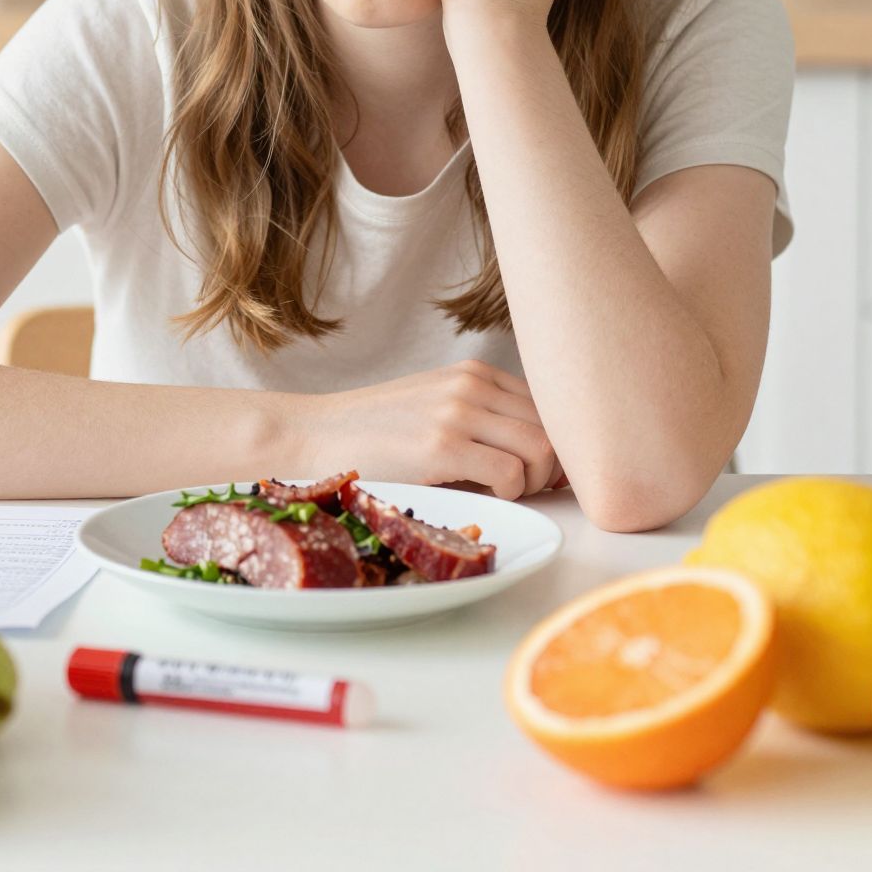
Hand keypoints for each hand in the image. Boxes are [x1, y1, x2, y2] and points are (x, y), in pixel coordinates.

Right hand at [295, 359, 564, 500]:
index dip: (557, 445)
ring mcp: (457, 413)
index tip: (548, 472)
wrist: (314, 434)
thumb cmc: (374, 432)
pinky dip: (512, 494)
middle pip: (553, 428)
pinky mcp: (441, 447)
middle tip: (528, 489)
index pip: (548, 406)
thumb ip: (481, 416)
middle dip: (551, 467)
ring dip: (535, 482)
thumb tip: (545, 456)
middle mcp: (471, 386)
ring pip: (541, 450)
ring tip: (507, 493)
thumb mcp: (434, 406)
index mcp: (474, 374)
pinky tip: (485, 497)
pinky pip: (512, 474)